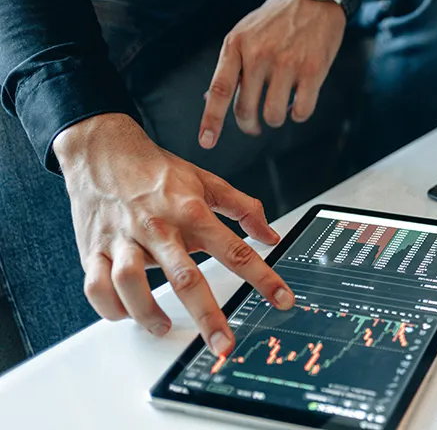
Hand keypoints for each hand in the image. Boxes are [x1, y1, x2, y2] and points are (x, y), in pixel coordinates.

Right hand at [55, 114, 291, 355]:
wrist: (102, 151)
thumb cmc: (157, 170)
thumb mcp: (206, 181)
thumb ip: (243, 208)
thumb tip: (271, 235)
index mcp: (192, 212)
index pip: (235, 250)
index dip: (262, 277)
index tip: (282, 299)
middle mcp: (159, 228)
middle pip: (186, 277)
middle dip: (208, 316)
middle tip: (224, 345)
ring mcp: (124, 239)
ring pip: (131, 282)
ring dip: (148, 313)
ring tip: (164, 329)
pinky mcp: (94, 248)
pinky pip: (96, 286)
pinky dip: (110, 306)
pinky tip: (126, 314)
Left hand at [198, 0, 379, 147]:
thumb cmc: (278, 17)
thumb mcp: (245, 31)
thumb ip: (231, 64)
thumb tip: (211, 98)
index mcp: (236, 44)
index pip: (220, 90)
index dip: (212, 119)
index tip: (207, 142)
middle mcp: (259, 54)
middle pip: (246, 109)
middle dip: (249, 125)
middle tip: (254, 127)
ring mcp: (287, 63)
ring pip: (274, 115)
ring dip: (276, 119)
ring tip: (279, 109)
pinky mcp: (313, 70)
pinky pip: (302, 110)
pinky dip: (299, 114)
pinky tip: (299, 103)